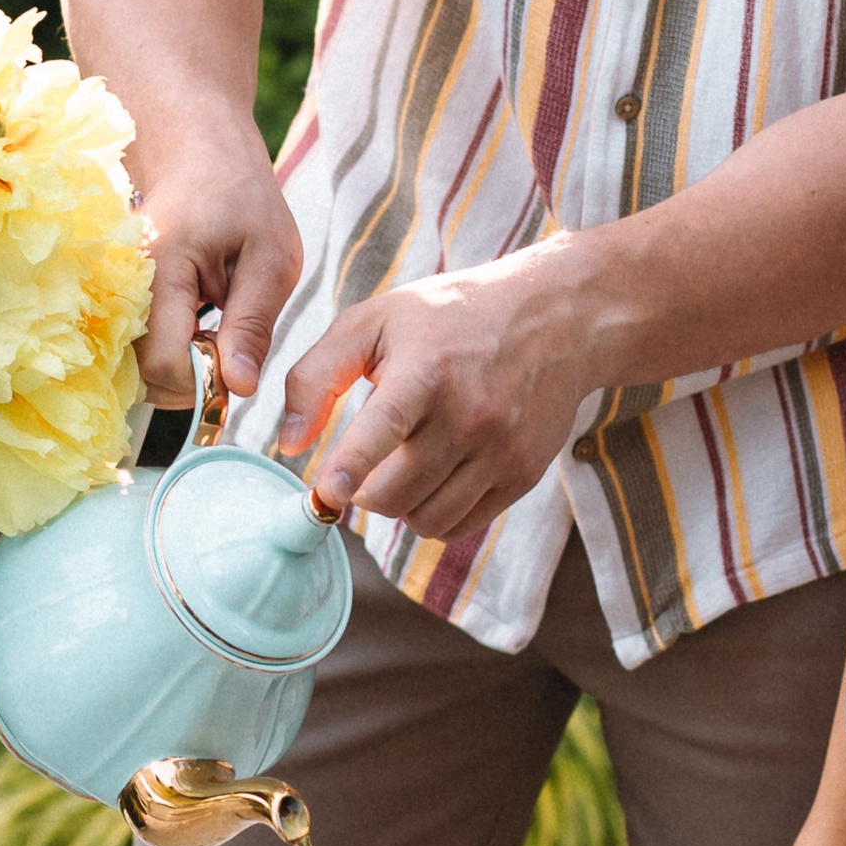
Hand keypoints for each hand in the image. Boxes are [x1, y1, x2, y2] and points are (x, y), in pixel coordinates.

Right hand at [133, 127, 305, 404]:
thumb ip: (253, 324)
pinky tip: (194, 325)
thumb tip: (240, 389)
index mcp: (159, 271)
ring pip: (135, 367)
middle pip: (142, 374)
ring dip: (180, 368)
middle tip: (231, 343)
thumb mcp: (271, 257)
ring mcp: (109, 293)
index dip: (205, 381)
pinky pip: (133, 349)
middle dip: (192, 380)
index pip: (164, 364)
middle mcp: (119, 286)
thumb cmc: (241, 196)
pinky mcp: (111, 299)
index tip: (238, 360)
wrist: (196, 150)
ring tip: (215, 328)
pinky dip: (168, 353)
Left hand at [278, 245, 604, 536]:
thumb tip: (289, 444)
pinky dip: (433, 516)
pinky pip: (460, 527)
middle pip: (395, 493)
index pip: (384, 429)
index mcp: (428, 370)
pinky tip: (431, 480)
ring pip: (425, 520)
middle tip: (359, 469)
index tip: (327, 494)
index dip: (351, 467)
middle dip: (363, 491)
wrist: (556, 321)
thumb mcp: (376, 321)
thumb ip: (318, 375)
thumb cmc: (450, 318)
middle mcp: (470, 415)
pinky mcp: (523, 475)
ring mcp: (501, 450)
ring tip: (400, 466)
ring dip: (398, 506)